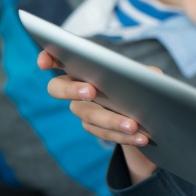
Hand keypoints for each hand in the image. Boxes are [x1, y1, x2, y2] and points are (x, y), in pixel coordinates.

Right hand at [40, 50, 157, 181]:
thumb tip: (151, 77)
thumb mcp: (145, 75)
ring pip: (88, 116)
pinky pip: (105, 134)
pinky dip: (124, 136)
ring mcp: (82, 110)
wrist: (144, 113)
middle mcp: (75, 88)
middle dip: (72, 89)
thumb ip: (145, 73)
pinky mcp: (93, 128)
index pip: (57, 59)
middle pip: (59, 88)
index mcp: (84, 67)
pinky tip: (141, 138)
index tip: (44, 62)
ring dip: (111, 120)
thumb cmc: (138, 85)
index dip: (47, 58)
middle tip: (90, 91)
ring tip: (133, 125)